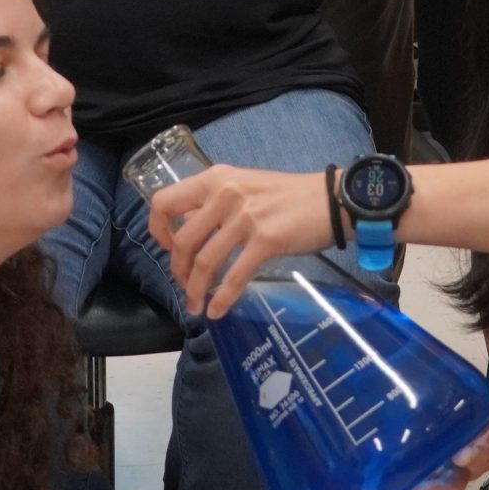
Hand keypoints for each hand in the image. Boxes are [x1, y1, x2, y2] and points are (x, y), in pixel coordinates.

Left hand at [147, 163, 336, 318]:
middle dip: (178, 270)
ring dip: (195, 290)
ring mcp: (245, 217)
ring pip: (205, 262)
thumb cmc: (286, 195)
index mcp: (215, 178)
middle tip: (184, 285)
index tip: (167, 247)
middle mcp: (225, 194)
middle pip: (183, 240)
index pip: (164, 201)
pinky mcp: (266, 240)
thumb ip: (214, 203)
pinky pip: (235, 276)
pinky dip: (222, 299)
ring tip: (195, 305)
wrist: (330, 200)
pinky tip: (216, 311)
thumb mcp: (242, 186)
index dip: (158, 229)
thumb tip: (187, 228)